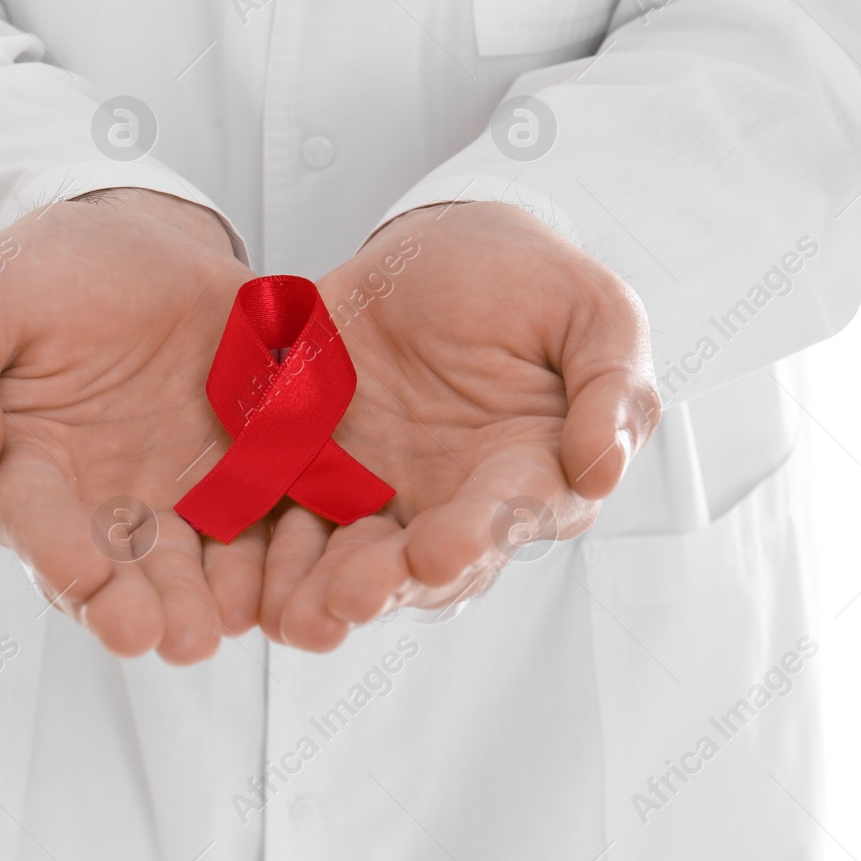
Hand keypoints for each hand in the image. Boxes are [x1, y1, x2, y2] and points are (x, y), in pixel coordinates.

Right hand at [0, 189, 264, 662]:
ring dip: (204, 601)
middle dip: (138, 606)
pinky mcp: (245, 473)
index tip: (82, 578)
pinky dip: (273, 554)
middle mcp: (99, 503)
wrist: (141, 242)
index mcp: (23, 471)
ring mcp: (176, 494)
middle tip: (166, 640)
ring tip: (221, 629)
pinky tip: (286, 580)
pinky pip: (264, 519)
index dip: (55, 551)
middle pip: (116, 569)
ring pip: (190, 564)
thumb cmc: (40, 276)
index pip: (33, 521)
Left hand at [260, 201, 661, 649]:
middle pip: (425, 562)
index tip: (442, 553)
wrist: (437, 245)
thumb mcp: (595, 311)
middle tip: (352, 599)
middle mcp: (458, 500)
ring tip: (297, 615)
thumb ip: (612, 387)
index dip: (477, 536)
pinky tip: (249, 573)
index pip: (509, 514)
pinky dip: (272, 550)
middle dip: (388, 584)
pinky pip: (292, 519)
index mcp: (533, 469)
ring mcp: (386, 492)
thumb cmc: (530, 280)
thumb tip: (603, 470)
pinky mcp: (319, 471)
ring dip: (327, 590)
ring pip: (357, 559)